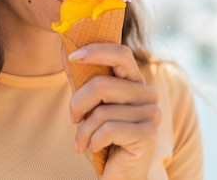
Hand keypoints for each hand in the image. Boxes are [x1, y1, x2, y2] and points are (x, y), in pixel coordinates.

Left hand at [64, 43, 159, 179]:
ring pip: (101, 111)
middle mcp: (147, 94)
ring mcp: (151, 114)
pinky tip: (96, 149)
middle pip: (102, 84)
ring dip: (84, 130)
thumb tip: (65, 50)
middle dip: (78, 103)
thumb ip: (81, 79)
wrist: (117, 175)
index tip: (72, 56)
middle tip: (72, 118)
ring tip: (84, 141)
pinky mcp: (148, 134)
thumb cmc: (102, 138)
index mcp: (135, 82)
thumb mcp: (89, 105)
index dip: (96, 51)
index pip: (121, 53)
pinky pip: (108, 130)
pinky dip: (94, 141)